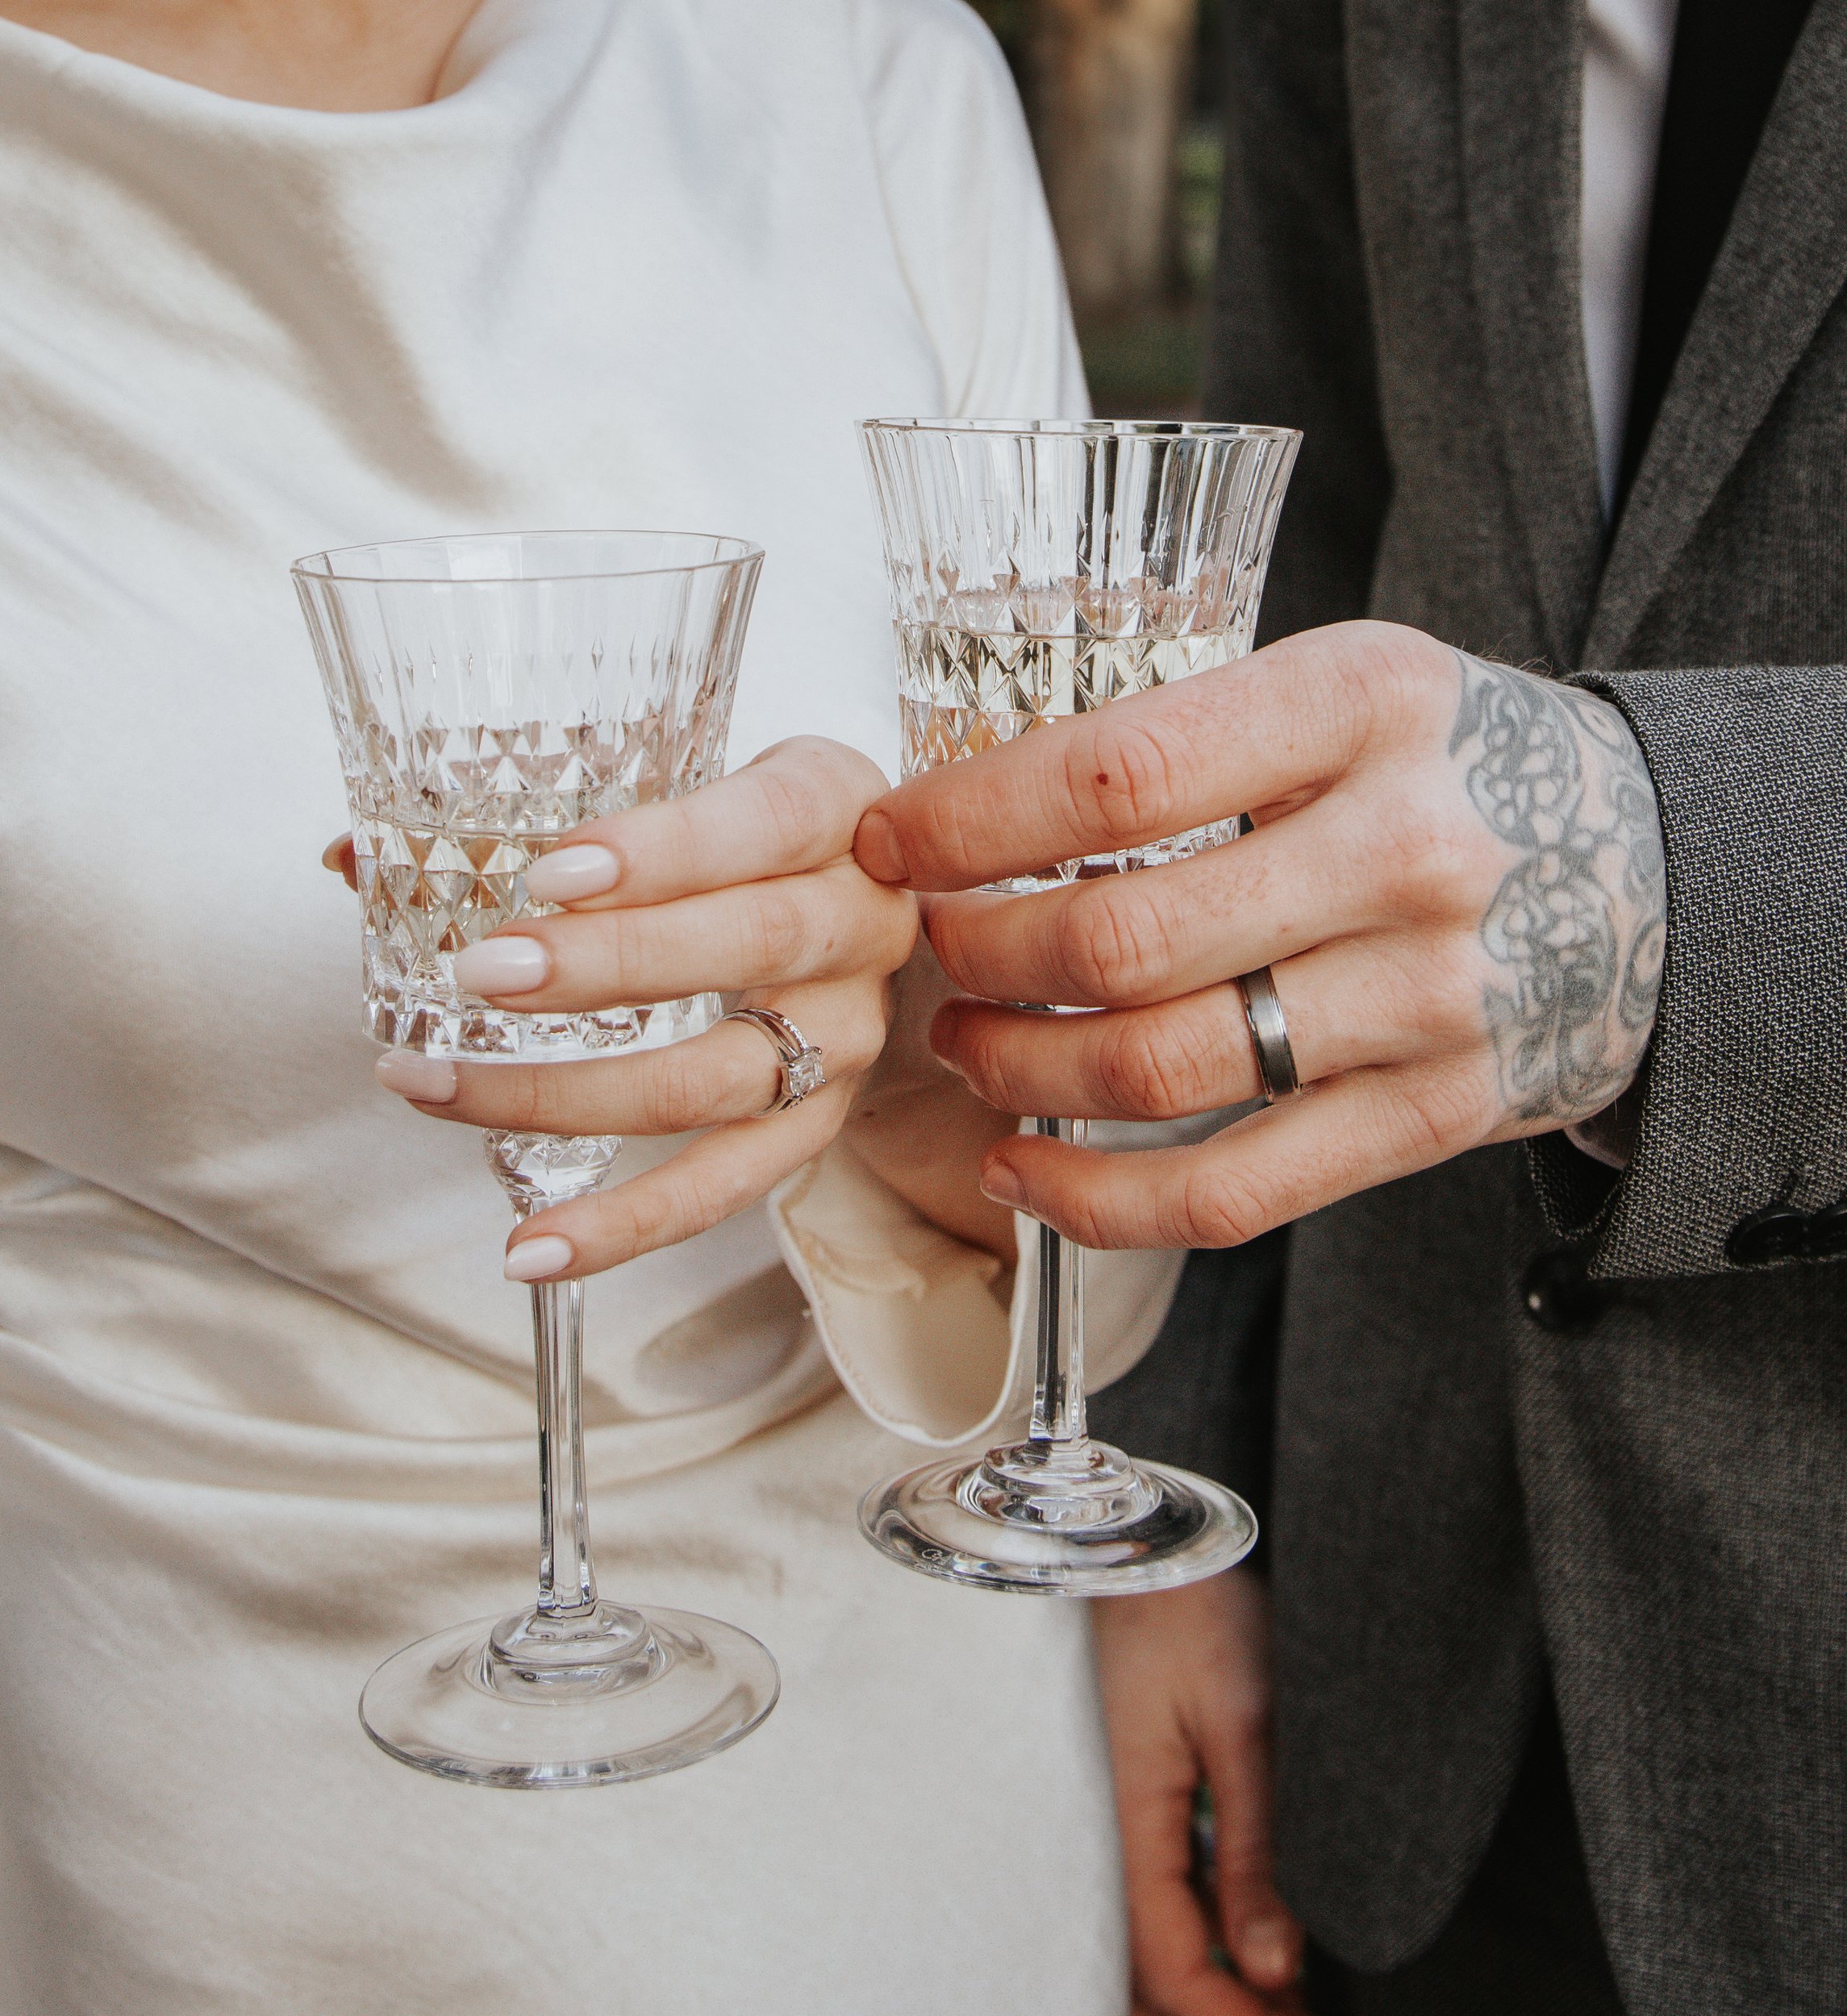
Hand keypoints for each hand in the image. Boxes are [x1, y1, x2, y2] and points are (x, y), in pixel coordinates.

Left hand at [327, 738, 916, 1277]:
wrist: (852, 904)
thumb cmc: (739, 834)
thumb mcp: (679, 779)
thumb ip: (532, 810)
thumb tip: (346, 858)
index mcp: (833, 806)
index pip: (761, 824)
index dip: (663, 850)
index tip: (550, 870)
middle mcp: (862, 920)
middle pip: (750, 941)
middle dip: (607, 965)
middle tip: (480, 974)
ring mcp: (847, 1032)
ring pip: (721, 1075)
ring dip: (575, 1092)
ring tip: (444, 1090)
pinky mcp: (819, 1123)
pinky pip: (725, 1186)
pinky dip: (626, 1225)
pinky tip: (532, 1247)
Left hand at [853, 622, 1667, 1248]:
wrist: (1658, 868)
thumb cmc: (1451, 770)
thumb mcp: (1344, 691)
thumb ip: (1188, 739)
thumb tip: (968, 812)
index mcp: (1364, 706)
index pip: (1115, 777)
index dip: (967, 821)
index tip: (889, 841)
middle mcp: (1404, 852)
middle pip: (1118, 940)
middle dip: (980, 955)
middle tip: (939, 948)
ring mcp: (1425, 999)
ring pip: (1155, 1071)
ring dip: (1018, 1070)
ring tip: (970, 1045)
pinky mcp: (1432, 1115)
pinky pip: (1229, 1191)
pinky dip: (1097, 1201)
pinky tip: (1024, 1175)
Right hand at [1095, 1570, 1305, 2013]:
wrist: (1150, 1540)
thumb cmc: (1194, 1612)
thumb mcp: (1244, 1726)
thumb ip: (1255, 1848)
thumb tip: (1274, 1965)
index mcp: (1131, 1816)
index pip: (1170, 1961)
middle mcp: (1110, 1826)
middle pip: (1146, 1963)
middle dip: (1214, 2007)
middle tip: (1293, 2014)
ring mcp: (1117, 1810)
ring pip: (1147, 1932)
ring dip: (1205, 1975)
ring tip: (1278, 1993)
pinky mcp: (1135, 1792)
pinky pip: (1155, 1889)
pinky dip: (1199, 1933)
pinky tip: (1248, 1942)